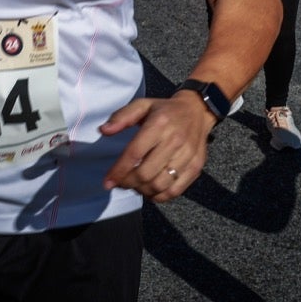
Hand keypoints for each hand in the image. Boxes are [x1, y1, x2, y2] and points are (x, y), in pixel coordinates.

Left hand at [99, 93, 214, 201]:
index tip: (108, 182)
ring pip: (159, 185)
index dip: (119, 171)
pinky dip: (159, 196)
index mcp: (159, 124)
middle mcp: (174, 141)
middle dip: (128, 182)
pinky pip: (174, 190)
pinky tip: (150, 190)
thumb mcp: (142, 105)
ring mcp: (187, 156)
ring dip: (142, 190)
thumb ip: (121, 117)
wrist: (197, 111)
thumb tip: (103, 131)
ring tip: (135, 185)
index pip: (134, 153)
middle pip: (146, 173)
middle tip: (121, 182)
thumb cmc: (165, 110)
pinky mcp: (196, 167)